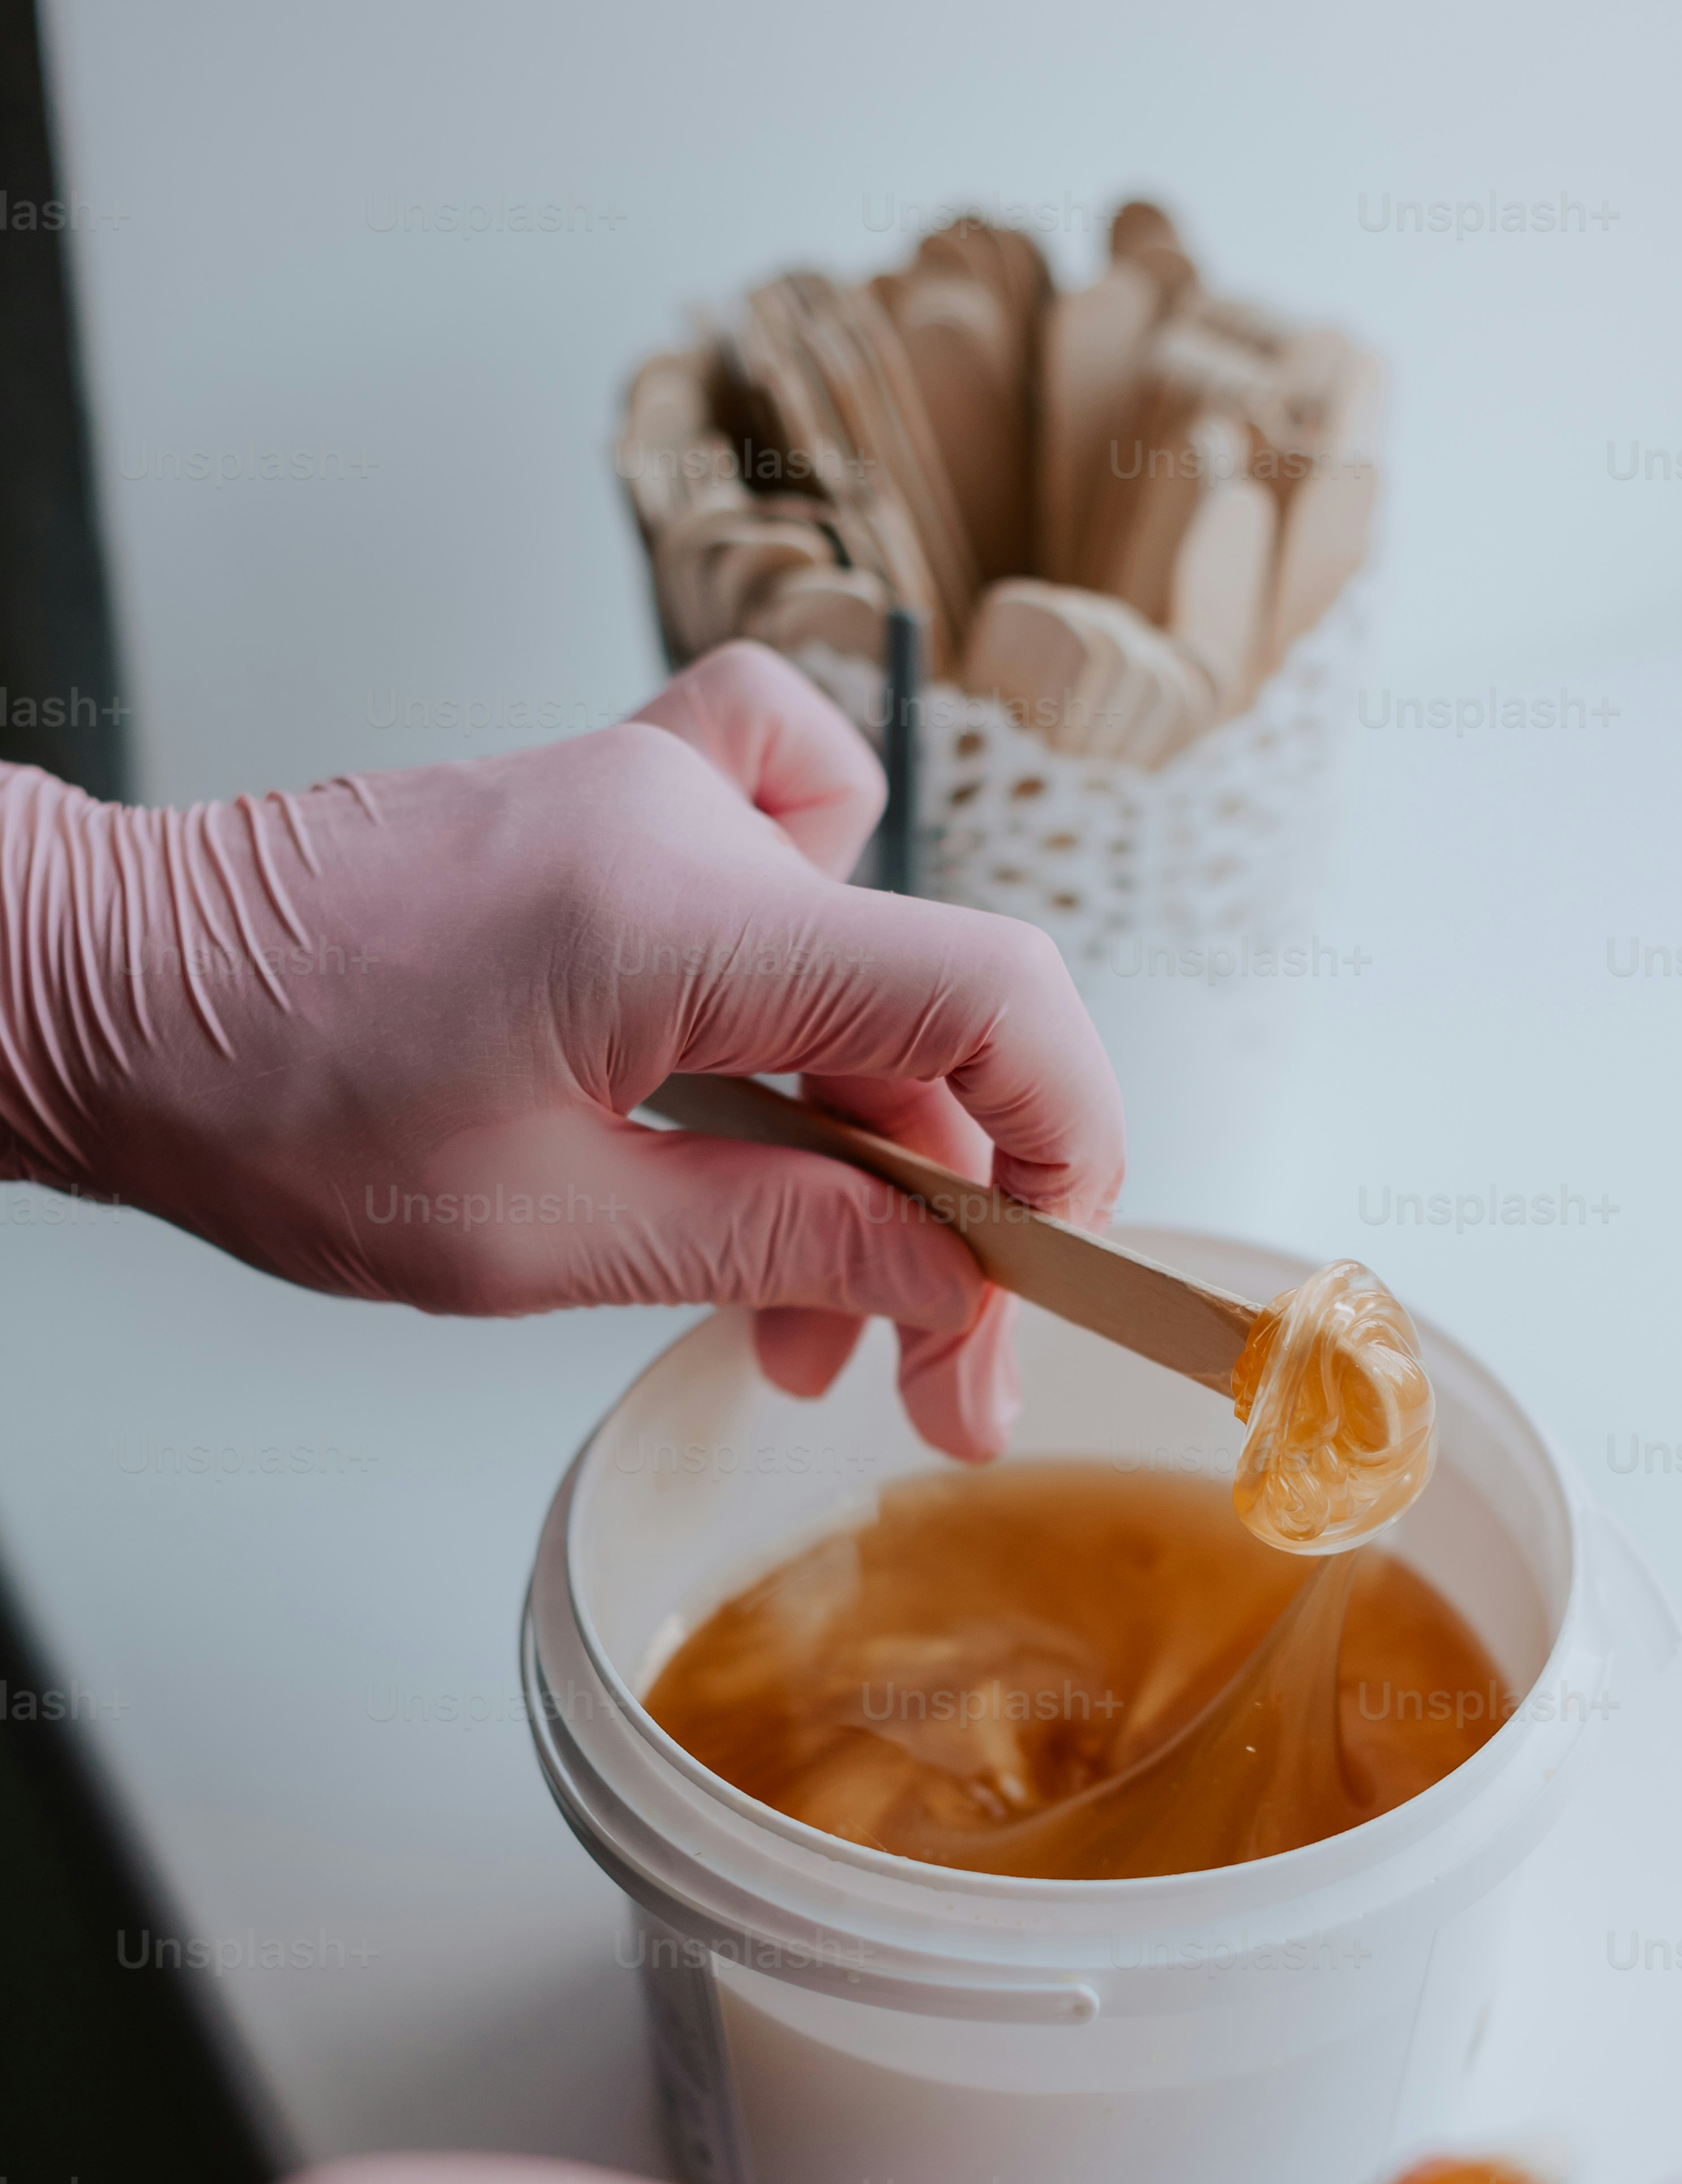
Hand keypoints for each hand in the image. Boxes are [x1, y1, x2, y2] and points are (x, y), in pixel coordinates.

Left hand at [0, 648, 1122, 1456]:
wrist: (115, 990)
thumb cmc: (270, 1102)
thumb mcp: (540, 1233)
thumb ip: (774, 1242)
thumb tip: (949, 1278)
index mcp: (673, 919)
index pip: (987, 992)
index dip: (1064, 1139)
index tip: (1041, 1274)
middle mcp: (684, 823)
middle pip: (927, 1017)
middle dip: (944, 1219)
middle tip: (921, 1385)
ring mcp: (655, 798)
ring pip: (860, 980)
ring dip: (861, 1153)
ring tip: (799, 1314)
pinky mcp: (619, 813)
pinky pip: (791, 849)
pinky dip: (816, 980)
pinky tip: (771, 1074)